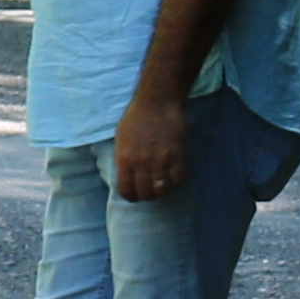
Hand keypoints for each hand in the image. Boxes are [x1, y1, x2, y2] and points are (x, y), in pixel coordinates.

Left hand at [113, 86, 190, 202]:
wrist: (157, 101)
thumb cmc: (136, 117)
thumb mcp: (120, 139)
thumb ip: (123, 158)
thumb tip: (127, 174)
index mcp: (124, 160)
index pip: (126, 190)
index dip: (131, 197)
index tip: (136, 196)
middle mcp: (141, 164)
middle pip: (146, 193)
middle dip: (148, 195)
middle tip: (151, 191)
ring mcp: (161, 161)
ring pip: (163, 189)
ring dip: (163, 190)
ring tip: (163, 184)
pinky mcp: (178, 155)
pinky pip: (179, 178)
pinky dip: (177, 180)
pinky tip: (175, 174)